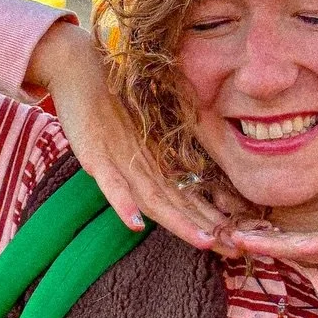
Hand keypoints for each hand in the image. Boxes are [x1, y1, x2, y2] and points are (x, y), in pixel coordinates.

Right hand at [26, 21, 228, 251]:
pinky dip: (122, 203)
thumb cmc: (110, 99)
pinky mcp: (94, 154)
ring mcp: (120, 159)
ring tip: (203, 242)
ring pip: (154, 197)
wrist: (79, 66)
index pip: (188, 196)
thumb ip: (152, 158)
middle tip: (236, 251)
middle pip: (178, 202)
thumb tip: (173, 186)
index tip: (237, 240)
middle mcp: (144, 163)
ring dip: (178, 221)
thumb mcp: (136, 133)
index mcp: (155, 160)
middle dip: (206, 228)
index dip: (211, 218)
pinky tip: (135, 224)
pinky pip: (110, 182)